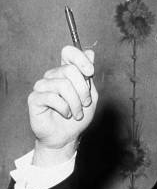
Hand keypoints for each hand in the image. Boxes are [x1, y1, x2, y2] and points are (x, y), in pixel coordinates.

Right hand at [28, 46, 97, 165]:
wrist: (67, 136)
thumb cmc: (78, 116)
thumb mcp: (90, 95)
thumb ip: (89, 76)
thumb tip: (90, 52)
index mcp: (66, 72)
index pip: (68, 52)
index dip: (80, 58)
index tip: (90, 72)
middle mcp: (53, 76)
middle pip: (69, 70)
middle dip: (83, 90)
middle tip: (85, 104)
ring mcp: (42, 86)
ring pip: (63, 85)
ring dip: (75, 103)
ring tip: (76, 113)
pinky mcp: (34, 98)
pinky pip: (53, 97)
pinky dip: (65, 108)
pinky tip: (65, 114)